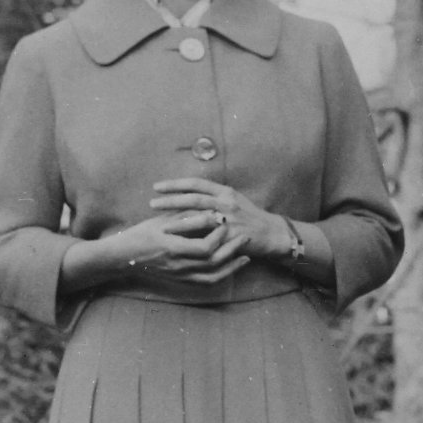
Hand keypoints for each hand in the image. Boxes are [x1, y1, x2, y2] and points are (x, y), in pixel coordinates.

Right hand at [59, 209, 250, 296]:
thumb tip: (211, 211)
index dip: (218, 237)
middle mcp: (178, 266)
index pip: (204, 248)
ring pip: (213, 276)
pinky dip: (222, 276)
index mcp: (172, 248)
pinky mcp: (182, 281)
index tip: (226, 223)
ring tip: (245, 256)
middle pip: (213, 263)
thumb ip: (186, 216)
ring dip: (232, 266)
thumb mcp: (162, 220)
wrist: (125, 256)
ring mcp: (180, 276)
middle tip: (245, 237)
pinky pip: (206, 282)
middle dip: (232, 249)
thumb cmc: (142, 233)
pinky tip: (231, 268)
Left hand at [150, 178, 290, 261]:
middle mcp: (227, 201)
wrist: (271, 233)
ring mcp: (230, 217)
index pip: (196, 183)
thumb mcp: (233, 200)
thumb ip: (213, 197)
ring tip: (160, 224)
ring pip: (199, 215)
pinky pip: (210, 234)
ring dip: (178, 219)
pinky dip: (194, 236)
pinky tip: (180, 239)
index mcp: (225, 191)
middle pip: (194, 197)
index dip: (175, 184)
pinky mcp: (232, 234)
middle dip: (171, 200)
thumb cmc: (250, 217)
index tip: (157, 187)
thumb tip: (190, 194)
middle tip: (152, 202)